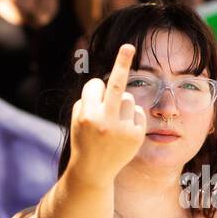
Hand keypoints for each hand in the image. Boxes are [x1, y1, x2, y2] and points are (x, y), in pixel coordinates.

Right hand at [67, 43, 145, 183]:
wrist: (93, 171)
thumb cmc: (84, 138)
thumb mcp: (77, 118)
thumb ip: (89, 99)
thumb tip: (107, 79)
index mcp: (87, 115)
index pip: (95, 85)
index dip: (95, 90)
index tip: (100, 83)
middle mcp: (105, 121)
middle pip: (116, 85)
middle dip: (122, 62)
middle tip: (129, 46)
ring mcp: (123, 129)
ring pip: (129, 97)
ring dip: (122, 103)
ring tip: (114, 123)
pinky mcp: (137, 136)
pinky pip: (138, 112)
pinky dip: (132, 117)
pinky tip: (123, 132)